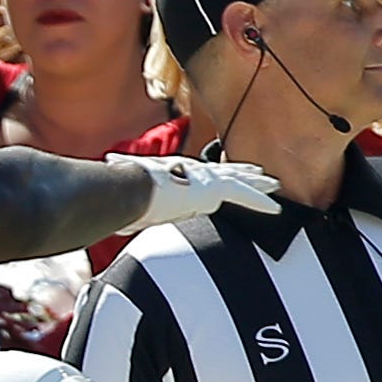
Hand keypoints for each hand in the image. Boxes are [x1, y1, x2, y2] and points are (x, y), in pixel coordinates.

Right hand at [116, 153, 280, 228]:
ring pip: (239, 181)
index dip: (217, 172)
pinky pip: (244, 197)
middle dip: (244, 173)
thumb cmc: (125, 194)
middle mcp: (194, 173)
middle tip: (261, 174)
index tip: (227, 173)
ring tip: (276, 185)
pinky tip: (277, 208)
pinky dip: (260, 202)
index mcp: (177, 174)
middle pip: (225, 172)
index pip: (202, 174)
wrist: (131, 189)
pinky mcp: (214, 189)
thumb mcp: (128, 195)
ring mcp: (205, 179)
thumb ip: (125, 200)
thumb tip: (104, 182)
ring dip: (258, 185)